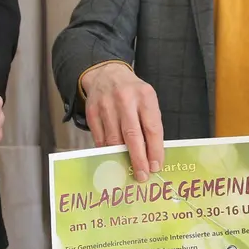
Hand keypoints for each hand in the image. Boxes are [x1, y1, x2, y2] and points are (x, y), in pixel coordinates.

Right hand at [82, 62, 163, 180]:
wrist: (107, 74)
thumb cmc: (132, 92)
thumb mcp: (147, 100)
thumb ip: (149, 123)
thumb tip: (151, 155)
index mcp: (145, 96)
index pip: (152, 128)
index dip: (155, 150)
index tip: (156, 165)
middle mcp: (125, 100)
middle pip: (132, 135)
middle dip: (138, 158)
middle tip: (142, 175)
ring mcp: (106, 105)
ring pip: (114, 139)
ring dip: (121, 157)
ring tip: (128, 169)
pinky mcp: (92, 112)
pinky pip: (100, 138)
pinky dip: (107, 150)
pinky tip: (113, 158)